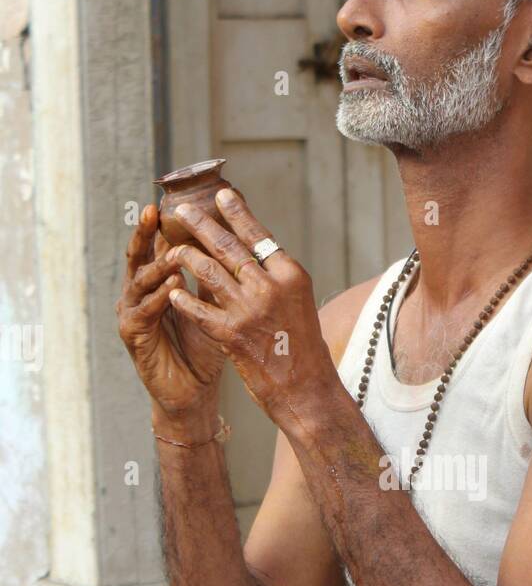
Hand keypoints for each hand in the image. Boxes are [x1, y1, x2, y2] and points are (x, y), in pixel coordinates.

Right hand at [116, 204, 226, 419]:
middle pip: (138, 255)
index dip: (161, 224)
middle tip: (152, 212)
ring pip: (141, 280)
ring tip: (176, 252)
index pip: (156, 245)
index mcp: (156, 281)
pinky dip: (159, 297)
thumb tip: (235, 241)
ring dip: (158, 265)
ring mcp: (132, 311)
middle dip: (144, 233)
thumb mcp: (213, 305)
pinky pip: (144, 311)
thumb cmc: (204, 347)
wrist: (193, 389)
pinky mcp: (132, 334)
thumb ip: (214, 276)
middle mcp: (139, 292)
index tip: (171, 200)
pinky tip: (173, 286)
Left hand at [162, 189, 337, 419]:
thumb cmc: (304, 348)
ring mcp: (249, 310)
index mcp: (291, 276)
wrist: (306, 390)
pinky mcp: (231, 334)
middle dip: (202, 226)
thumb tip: (251, 254)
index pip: (258, 236)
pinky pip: (199, 309)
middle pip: (229, 247)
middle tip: (183, 211)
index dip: (237, 214)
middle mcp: (271, 287)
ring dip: (186, 258)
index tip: (221, 195)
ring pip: (208, 272)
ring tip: (171, 250)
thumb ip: (276, 278)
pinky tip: (172, 291)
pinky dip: (184, 299)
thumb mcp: (298, 304)